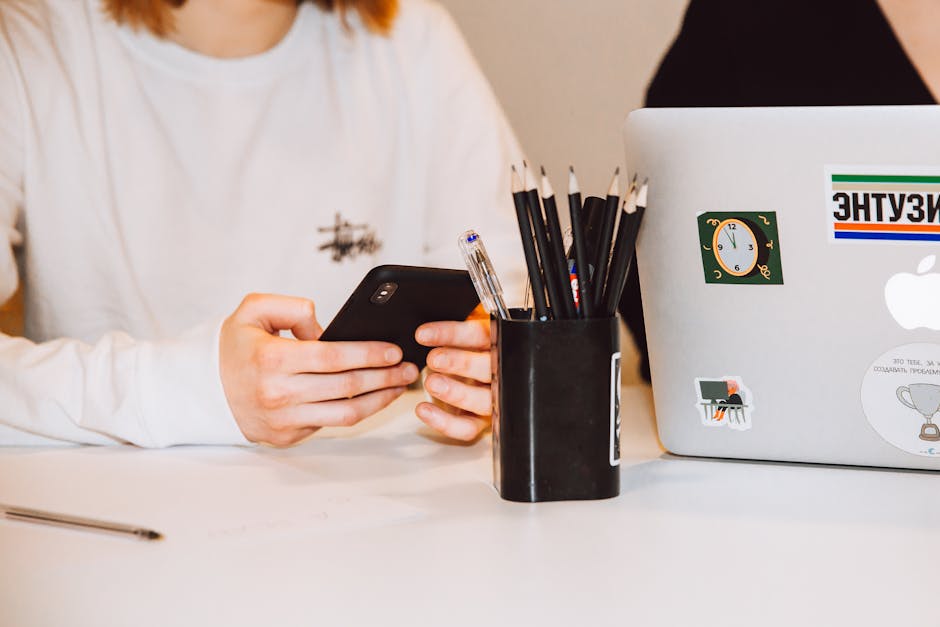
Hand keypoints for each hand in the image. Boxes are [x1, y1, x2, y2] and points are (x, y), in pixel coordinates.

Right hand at [219, 294, 418, 445]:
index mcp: (272, 359)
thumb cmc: (233, 348)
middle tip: (410, 367)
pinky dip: (356, 410)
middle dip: (386, 376)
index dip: (369, 354)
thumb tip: (328, 327)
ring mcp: (284, 420)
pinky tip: (374, 397)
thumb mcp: (253, 310)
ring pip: (346, 414)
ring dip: (380, 399)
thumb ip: (292, 307)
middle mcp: (279, 393)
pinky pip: (331, 424)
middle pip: (347, 386)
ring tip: (400, 385)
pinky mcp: (288, 437)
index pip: (334, 357)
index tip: (394, 350)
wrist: (201, 391)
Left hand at [414, 311, 491, 441]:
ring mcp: (492, 399)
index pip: (480, 335)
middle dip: (461, 363)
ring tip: (431, 383)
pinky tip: (424, 410)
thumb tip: (425, 330)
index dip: (452, 333)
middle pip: (489, 368)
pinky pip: (467, 427)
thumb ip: (451, 333)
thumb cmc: (463, 354)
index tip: (423, 334)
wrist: (468, 378)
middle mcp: (499, 372)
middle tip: (434, 359)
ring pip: (482, 400)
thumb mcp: (461, 337)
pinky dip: (445, 422)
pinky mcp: (481, 422)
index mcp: (497, 344)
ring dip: (456, 392)